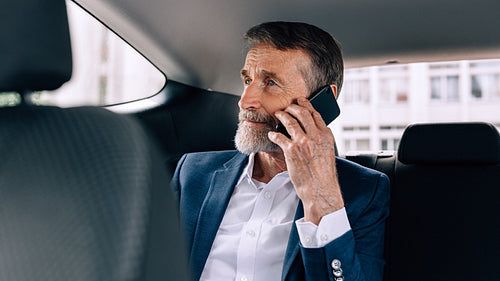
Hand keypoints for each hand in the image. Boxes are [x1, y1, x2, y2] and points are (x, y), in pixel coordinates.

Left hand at [268, 97, 343, 224]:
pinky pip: (279, 136)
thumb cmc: (323, 176)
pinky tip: (272, 134)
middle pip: (302, 113)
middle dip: (293, 107)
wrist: (320, 190)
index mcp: (326, 136)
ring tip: (278, 115)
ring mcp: (303, 142)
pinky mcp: (291, 150)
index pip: (316, 114)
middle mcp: (315, 136)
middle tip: (287, 107)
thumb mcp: (328, 154)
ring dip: (282, 116)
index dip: (307, 105)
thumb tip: (313, 133)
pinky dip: (274, 133)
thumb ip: (321, 141)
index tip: (301, 101)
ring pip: (290, 121)